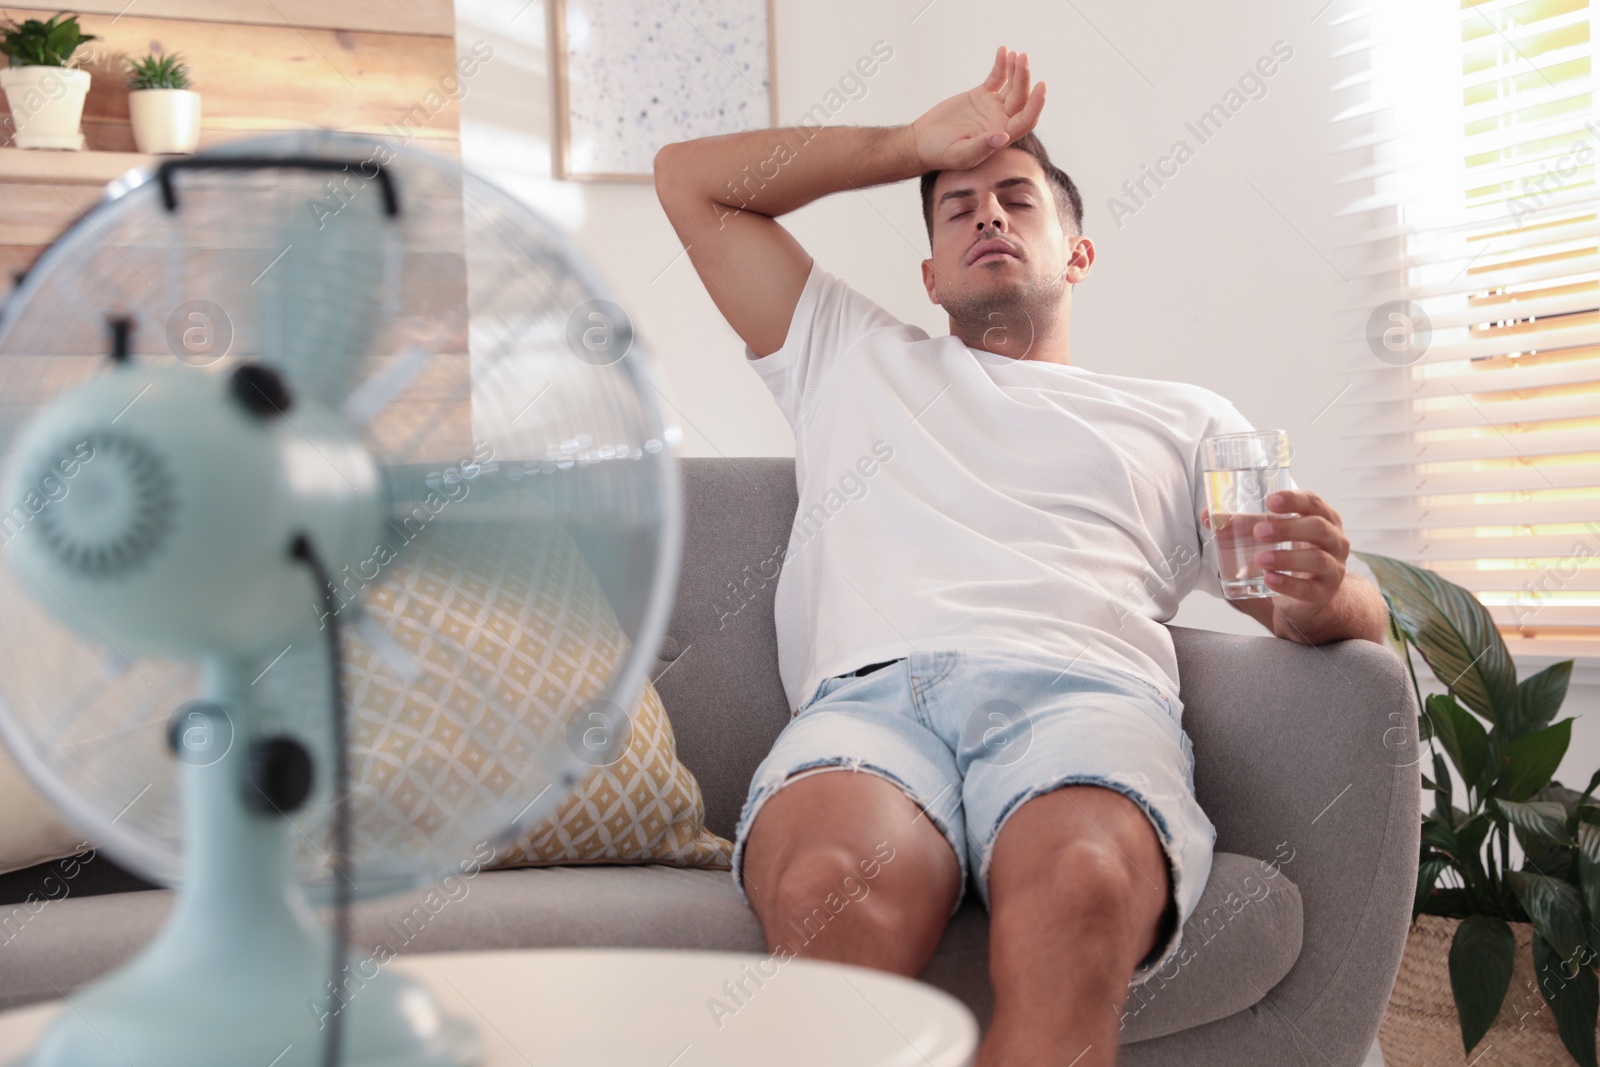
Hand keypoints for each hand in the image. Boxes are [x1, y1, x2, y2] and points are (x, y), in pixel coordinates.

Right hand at [911, 46, 1046, 170]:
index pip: (1026, 120)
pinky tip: (1003, 50)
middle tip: (1023, 60)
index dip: (1035, 104)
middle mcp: (1001, 121)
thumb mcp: (960, 154)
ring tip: (1015, 54)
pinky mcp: (981, 95)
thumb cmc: (940, 154)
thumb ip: (981, 147)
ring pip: (1011, 86)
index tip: (1041, 86)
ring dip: (1015, 70)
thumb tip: (1003, 137)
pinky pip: (996, 77)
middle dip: (1023, 79)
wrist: (922, 142)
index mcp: (1001, 138)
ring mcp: (992, 107)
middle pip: (1020, 98)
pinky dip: (1001, 65)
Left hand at [1248, 490, 1351, 636]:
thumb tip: (1209, 516)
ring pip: (1317, 559)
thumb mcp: (1271, 537)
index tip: (1270, 501)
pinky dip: (1288, 584)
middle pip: (1318, 528)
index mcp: (1322, 518)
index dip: (1294, 500)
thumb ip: (1243, 525)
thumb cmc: (1290, 554)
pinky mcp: (1323, 593)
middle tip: (1259, 532)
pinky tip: (1269, 580)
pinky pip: (1309, 589)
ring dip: (1286, 558)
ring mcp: (1333, 568)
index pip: (1313, 502)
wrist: (1309, 596)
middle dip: (1288, 528)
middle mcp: (1334, 541)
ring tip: (1260, 559)